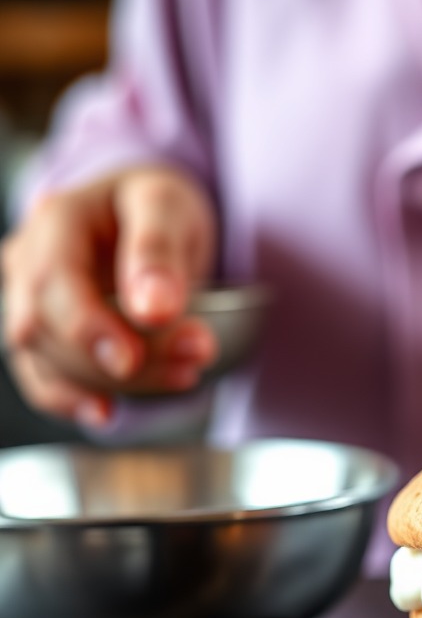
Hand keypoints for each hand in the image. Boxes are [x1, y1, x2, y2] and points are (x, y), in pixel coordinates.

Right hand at [1, 165, 217, 426]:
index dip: (88, 328)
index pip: (54, 281)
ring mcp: (29, 299)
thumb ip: (158, 252)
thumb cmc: (154, 205)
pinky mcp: (45, 334)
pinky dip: (74, 400)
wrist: (148, 214)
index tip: (131, 360)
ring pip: (50, 359)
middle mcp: (29, 260)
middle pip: (50, 327)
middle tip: (195, 356)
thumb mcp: (168, 207)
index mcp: (56, 219)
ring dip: (116, 381)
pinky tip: (108, 412)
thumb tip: (154, 311)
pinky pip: (43, 378)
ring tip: (185, 371)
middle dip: (122, 357)